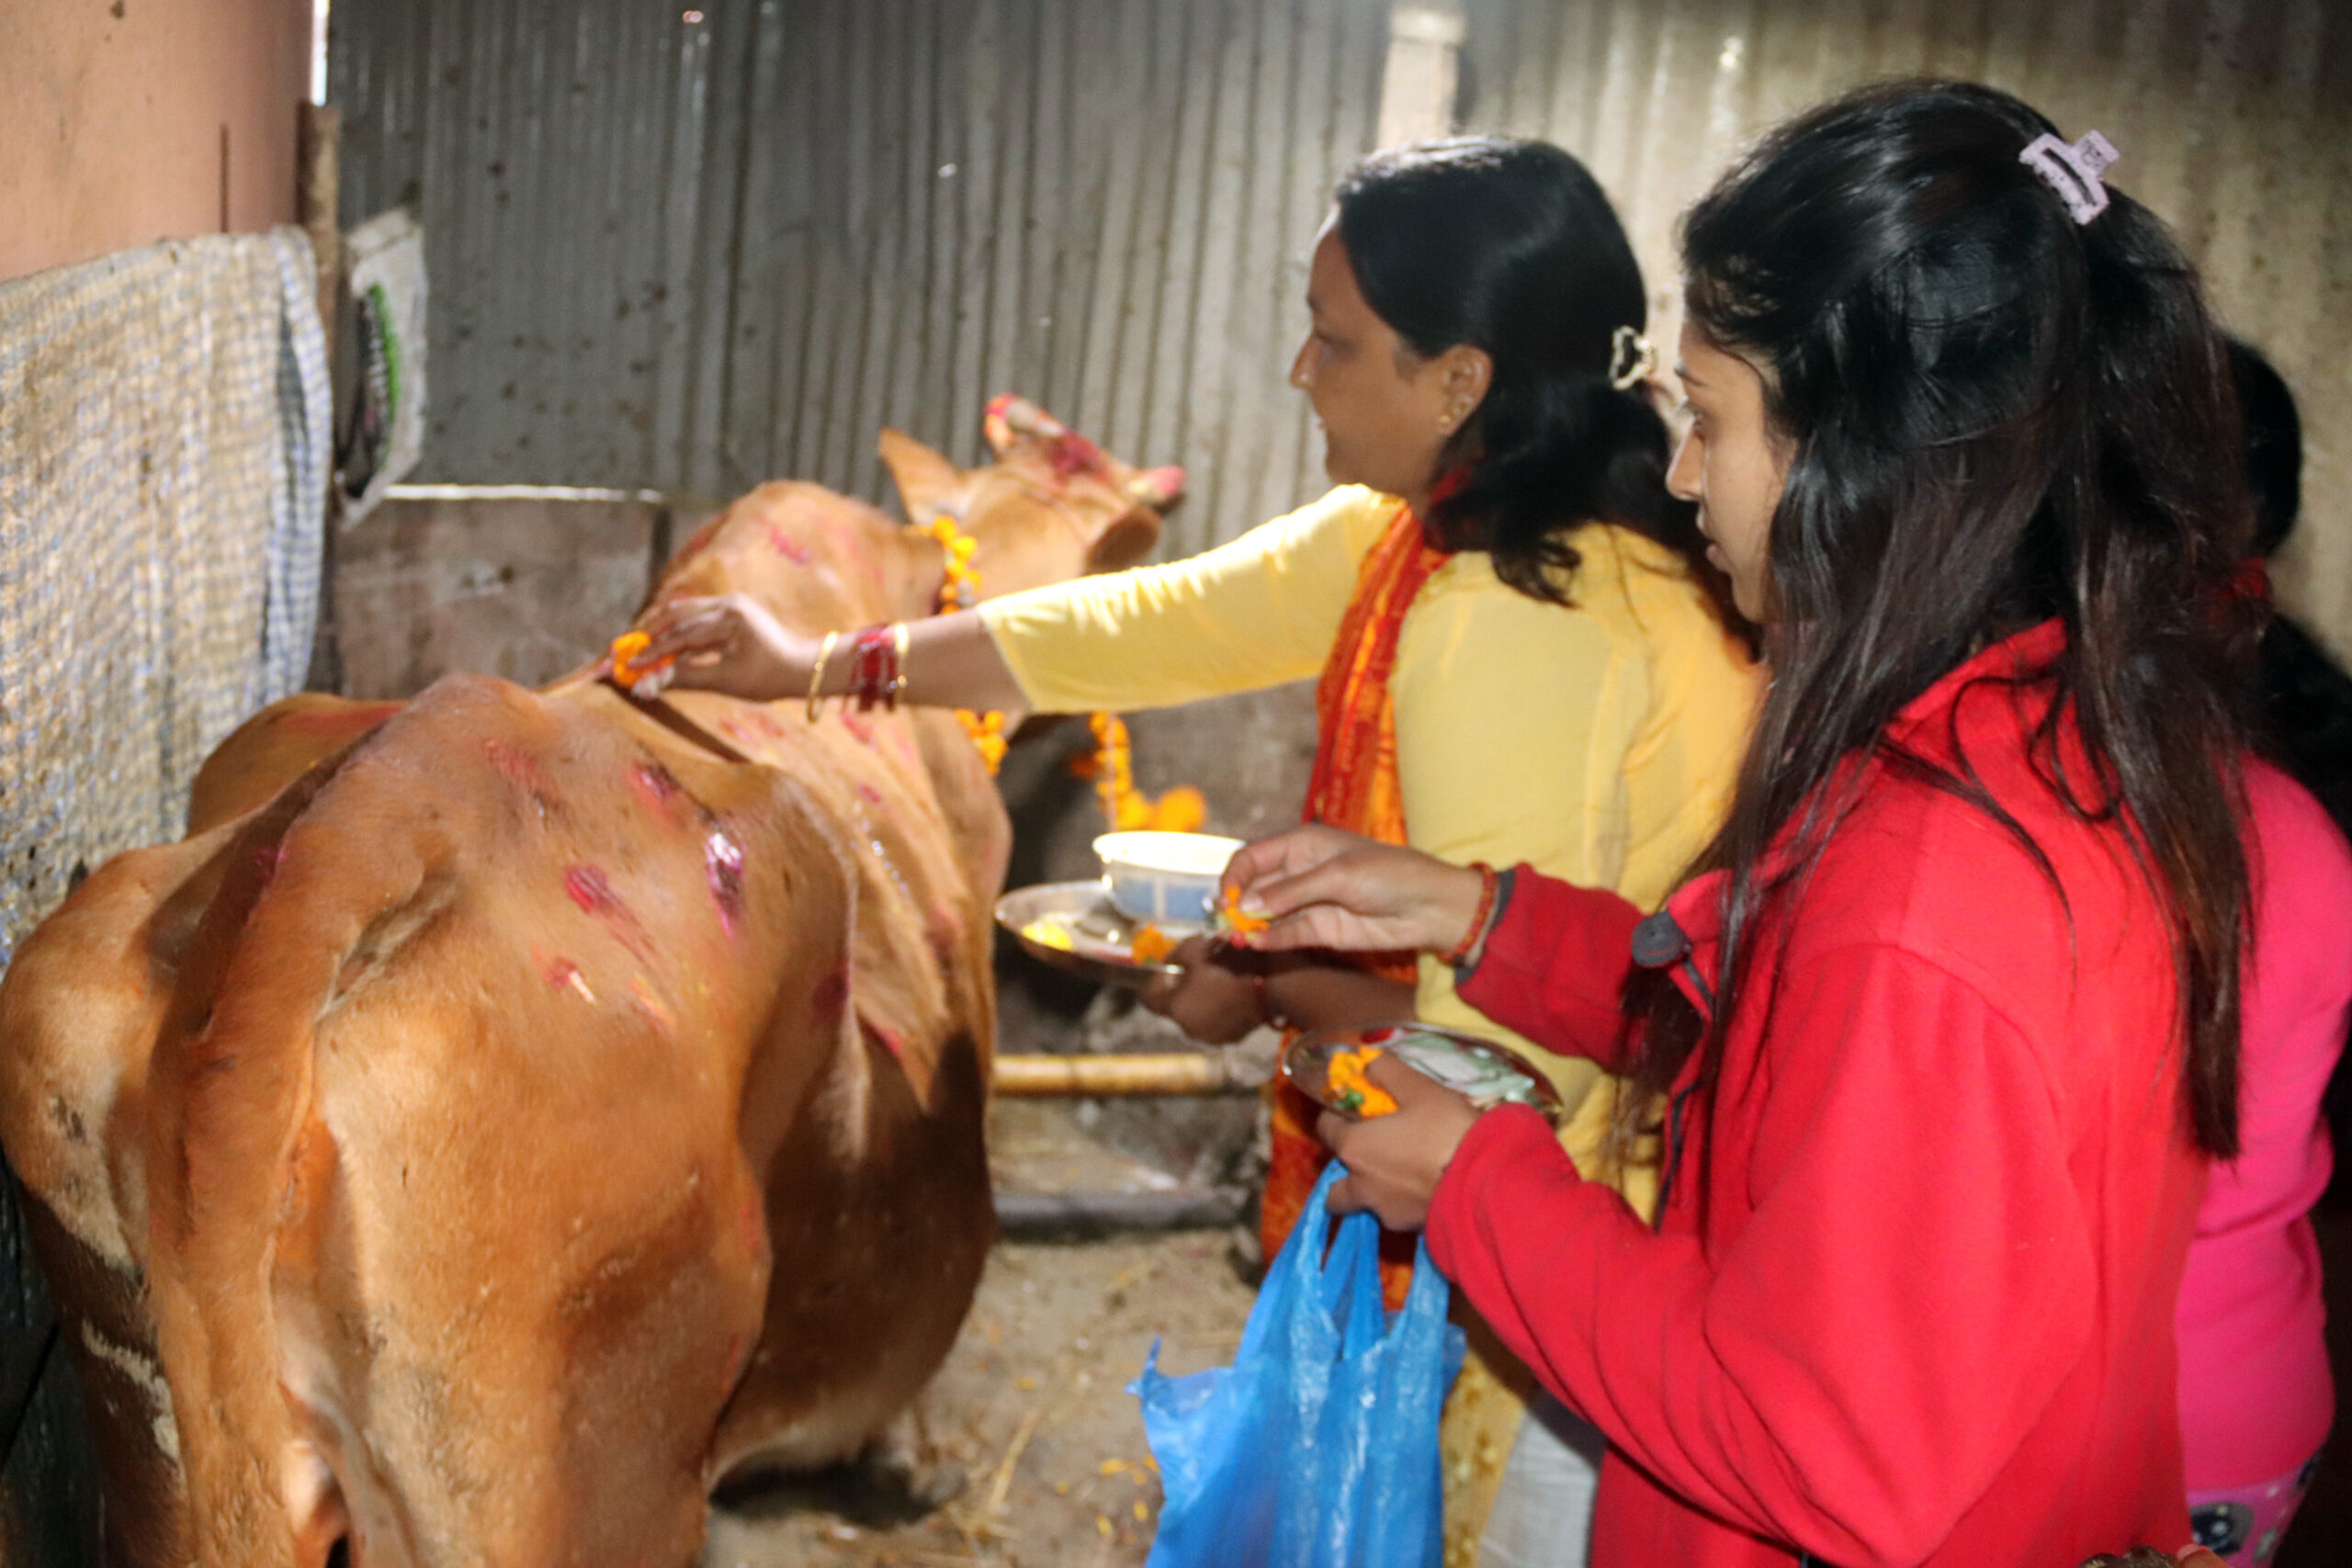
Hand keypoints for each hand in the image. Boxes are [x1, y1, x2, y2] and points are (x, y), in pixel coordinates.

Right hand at [626, 594, 811, 701]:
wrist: (805, 667)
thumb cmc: (770, 678)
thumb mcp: (726, 682)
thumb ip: (685, 678)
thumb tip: (647, 685)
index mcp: (729, 617)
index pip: (679, 634)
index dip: (651, 652)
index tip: (628, 666)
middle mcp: (727, 604)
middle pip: (675, 612)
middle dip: (648, 632)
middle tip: (625, 650)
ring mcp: (730, 605)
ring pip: (684, 612)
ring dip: (661, 630)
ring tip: (639, 647)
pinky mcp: (731, 612)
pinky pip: (697, 618)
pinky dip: (679, 633)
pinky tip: (666, 649)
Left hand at [1138, 937, 1264, 1043]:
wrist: (1272, 985)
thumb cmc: (1229, 964)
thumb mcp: (1195, 949)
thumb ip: (1175, 956)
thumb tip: (1169, 964)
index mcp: (1176, 1009)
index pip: (1147, 999)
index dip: (1153, 982)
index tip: (1166, 969)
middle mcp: (1188, 1029)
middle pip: (1173, 1008)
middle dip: (1179, 990)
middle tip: (1196, 971)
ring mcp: (1211, 1037)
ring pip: (1195, 1016)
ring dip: (1199, 1001)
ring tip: (1216, 982)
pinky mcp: (1231, 1038)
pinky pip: (1214, 1022)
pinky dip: (1217, 1010)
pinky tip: (1231, 994)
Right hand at [1222, 825, 1486, 956]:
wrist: (1429, 907)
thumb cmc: (1389, 875)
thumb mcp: (1338, 876)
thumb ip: (1291, 892)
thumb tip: (1248, 905)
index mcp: (1301, 844)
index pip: (1252, 857)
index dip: (1235, 877)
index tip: (1226, 900)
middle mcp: (1298, 872)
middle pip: (1254, 888)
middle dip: (1236, 905)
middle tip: (1223, 924)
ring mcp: (1307, 902)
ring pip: (1265, 915)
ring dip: (1247, 926)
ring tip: (1233, 939)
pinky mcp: (1319, 930)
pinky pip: (1285, 935)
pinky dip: (1268, 940)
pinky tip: (1254, 944)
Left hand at [1317, 1053, 1481, 1230]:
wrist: (1486, 1184)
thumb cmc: (1447, 1131)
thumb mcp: (1420, 1089)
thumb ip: (1386, 1072)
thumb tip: (1366, 1062)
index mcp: (1355, 1148)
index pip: (1325, 1128)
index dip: (1337, 1116)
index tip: (1355, 1110)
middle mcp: (1360, 1185)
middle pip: (1335, 1185)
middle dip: (1345, 1171)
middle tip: (1373, 1152)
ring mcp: (1384, 1212)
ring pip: (1364, 1203)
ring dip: (1372, 1190)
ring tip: (1403, 1173)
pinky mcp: (1410, 1230)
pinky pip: (1394, 1214)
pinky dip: (1401, 1203)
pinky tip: (1425, 1188)